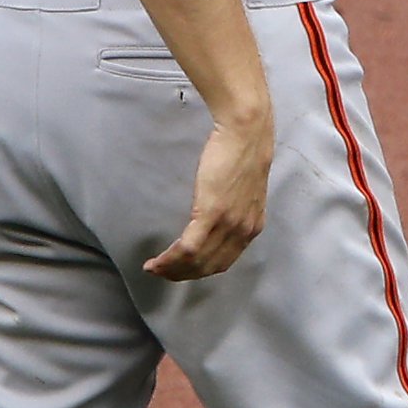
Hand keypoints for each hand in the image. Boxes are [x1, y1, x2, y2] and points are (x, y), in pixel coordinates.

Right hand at [145, 113, 274, 280]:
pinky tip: (156, 262)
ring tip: (154, 269)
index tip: (182, 270)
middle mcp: (243, 230)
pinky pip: (187, 248)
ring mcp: (228, 224)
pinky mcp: (211, 213)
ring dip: (172, 270)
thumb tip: (218, 217)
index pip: (224, 261)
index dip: (200, 270)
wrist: (245, 132)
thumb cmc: (242, 152)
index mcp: (252, 225)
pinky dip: (169, 260)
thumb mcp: (244, 189)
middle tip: (163, 273)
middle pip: (209, 267)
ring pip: (196, 262)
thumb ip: (235, 208)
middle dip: (183, 275)